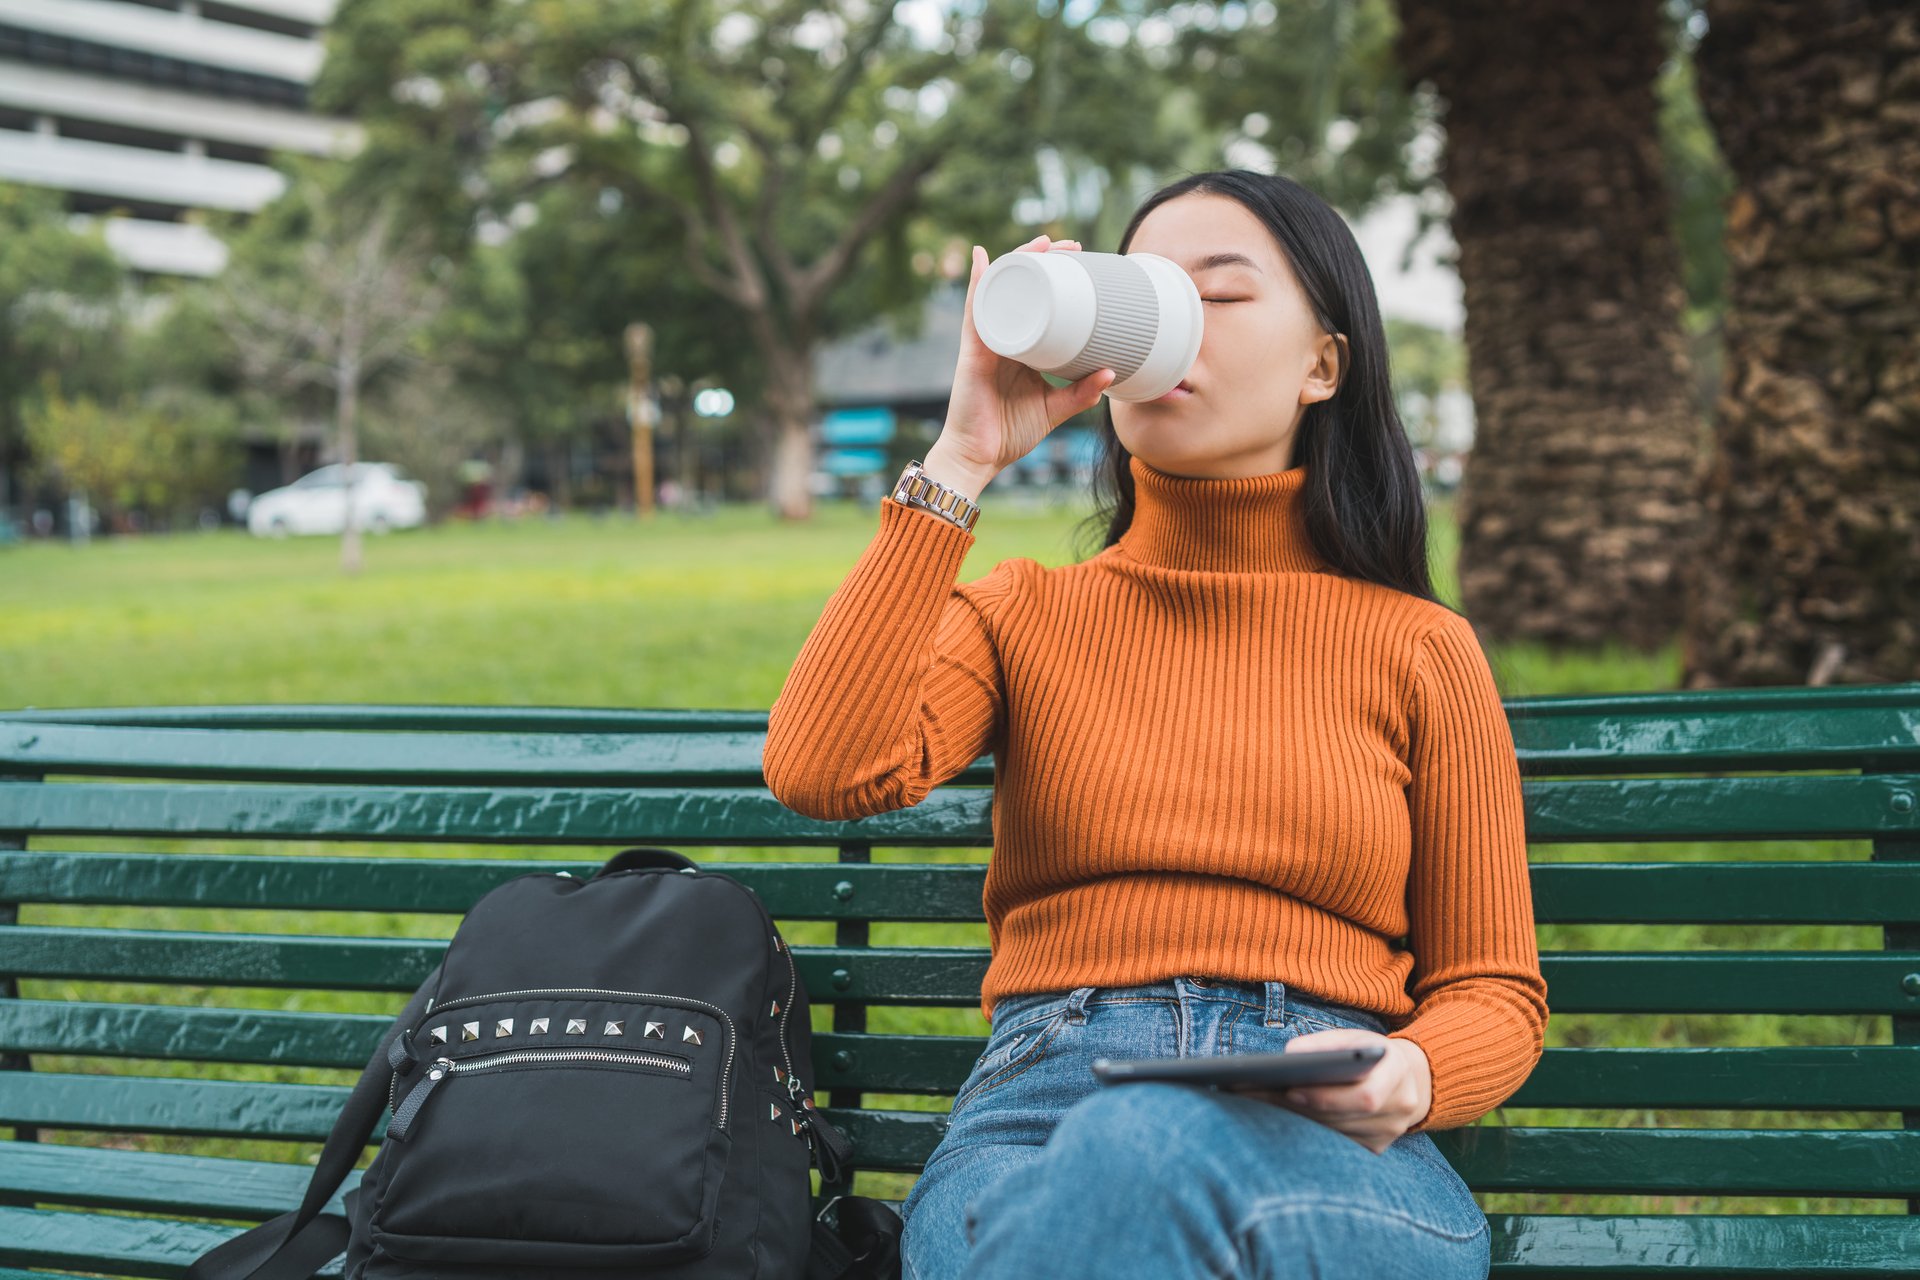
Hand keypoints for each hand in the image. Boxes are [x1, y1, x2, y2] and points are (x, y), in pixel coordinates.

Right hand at [931, 234, 1116, 491]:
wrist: (980, 457)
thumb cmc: (1009, 433)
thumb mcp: (1054, 408)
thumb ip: (1081, 393)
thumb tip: (1112, 372)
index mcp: (1019, 349)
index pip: (1037, 304)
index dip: (1055, 279)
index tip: (1080, 261)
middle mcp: (1001, 338)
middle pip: (1019, 288)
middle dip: (1042, 261)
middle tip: (1070, 245)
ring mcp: (985, 342)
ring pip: (1000, 291)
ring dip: (1018, 261)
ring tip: (1041, 242)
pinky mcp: (972, 352)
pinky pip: (975, 310)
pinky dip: (978, 282)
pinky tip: (983, 257)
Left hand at [1224, 1028, 1432, 1155]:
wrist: (1410, 1078)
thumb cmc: (1371, 1053)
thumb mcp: (1353, 1037)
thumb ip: (1324, 1043)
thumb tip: (1290, 1055)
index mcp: (1397, 1074)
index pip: (1364, 1096)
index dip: (1327, 1097)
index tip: (1290, 1090)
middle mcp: (1399, 1109)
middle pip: (1343, 1117)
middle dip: (1299, 1107)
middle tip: (1257, 1096)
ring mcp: (1389, 1134)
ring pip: (1336, 1134)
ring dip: (1297, 1120)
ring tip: (1258, 1104)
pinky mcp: (1376, 1148)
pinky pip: (1337, 1143)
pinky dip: (1308, 1130)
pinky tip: (1278, 1117)